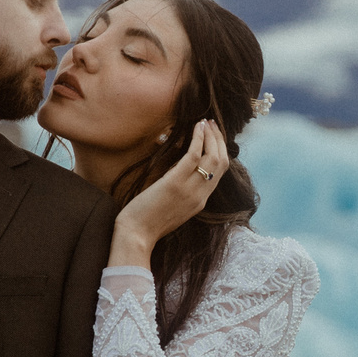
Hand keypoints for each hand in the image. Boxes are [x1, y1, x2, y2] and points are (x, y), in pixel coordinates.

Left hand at [111, 121, 225, 266]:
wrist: (136, 235)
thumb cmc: (146, 223)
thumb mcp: (172, 209)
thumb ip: (181, 193)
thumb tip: (179, 174)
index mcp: (200, 202)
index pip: (219, 174)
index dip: (220, 152)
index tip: (214, 137)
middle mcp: (201, 195)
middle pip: (221, 163)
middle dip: (219, 140)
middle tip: (213, 124)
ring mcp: (190, 189)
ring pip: (213, 157)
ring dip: (212, 136)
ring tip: (206, 121)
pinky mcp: (175, 182)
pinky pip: (194, 155)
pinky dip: (198, 138)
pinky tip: (196, 127)